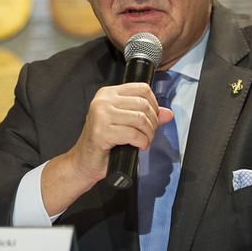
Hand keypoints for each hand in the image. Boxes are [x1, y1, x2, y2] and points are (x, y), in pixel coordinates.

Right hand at [40, 83, 172, 214]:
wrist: (84, 161)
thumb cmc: (102, 143)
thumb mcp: (124, 123)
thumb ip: (145, 116)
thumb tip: (167, 113)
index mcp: (108, 94)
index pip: (142, 88)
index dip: (154, 104)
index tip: (153, 118)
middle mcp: (103, 101)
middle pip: (143, 104)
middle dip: (153, 123)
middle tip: (149, 134)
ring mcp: (100, 115)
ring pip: (140, 119)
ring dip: (148, 134)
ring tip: (144, 141)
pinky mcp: (102, 131)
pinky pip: (133, 134)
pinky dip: (142, 142)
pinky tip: (139, 146)